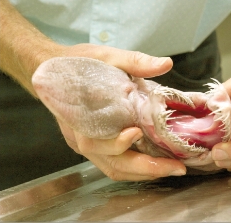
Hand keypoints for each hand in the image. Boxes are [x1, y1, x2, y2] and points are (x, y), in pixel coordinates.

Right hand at [52, 44, 185, 180]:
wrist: (55, 70)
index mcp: (81, 115)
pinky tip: (156, 164)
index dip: (117, 143)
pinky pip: (115, 164)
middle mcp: (83, 137)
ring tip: (170, 169)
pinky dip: (136, 168)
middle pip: (111, 163)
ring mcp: (88, 145)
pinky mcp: (96, 147)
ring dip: (143, 173)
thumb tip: (165, 63)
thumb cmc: (79, 64)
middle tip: (176, 167)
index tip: (137, 133)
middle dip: (145, 168)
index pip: (95, 141)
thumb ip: (135, 62)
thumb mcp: (107, 57)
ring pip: (114, 169)